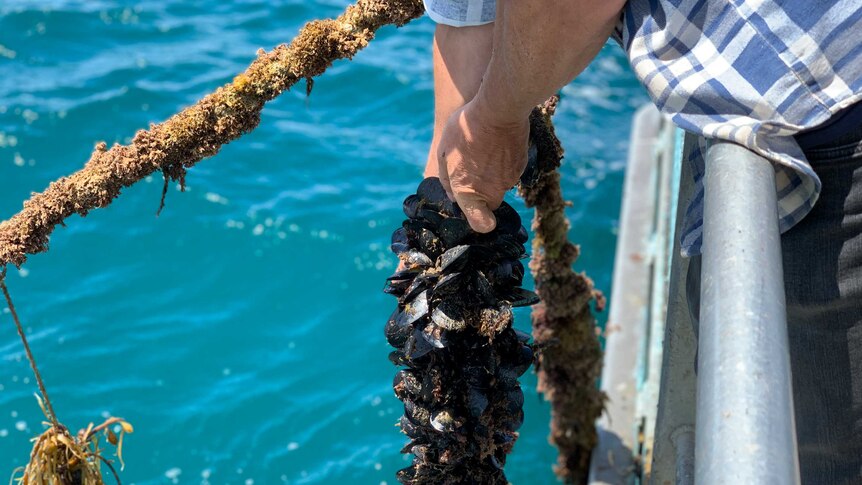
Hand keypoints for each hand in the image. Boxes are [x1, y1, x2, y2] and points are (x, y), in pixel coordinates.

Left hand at [436, 99, 529, 232]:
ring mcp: (508, 180)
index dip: (479, 221)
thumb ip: (447, 179)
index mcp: (468, 191)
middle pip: (489, 203)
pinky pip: (510, 172)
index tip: (474, 211)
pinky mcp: (520, 167)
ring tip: (483, 150)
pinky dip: (504, 163)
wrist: (499, 109)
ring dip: (492, 175)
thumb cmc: (466, 129)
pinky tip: (496, 144)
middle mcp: (491, 191)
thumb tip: (452, 195)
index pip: (481, 225)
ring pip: (500, 186)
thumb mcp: (444, 151)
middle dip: (481, 193)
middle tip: (472, 169)